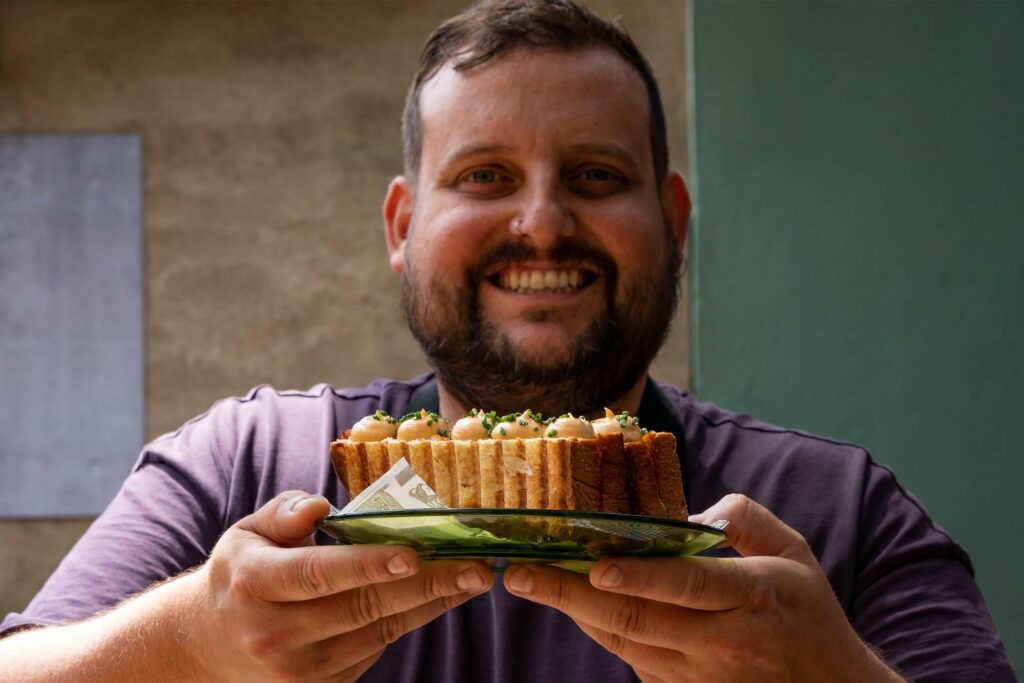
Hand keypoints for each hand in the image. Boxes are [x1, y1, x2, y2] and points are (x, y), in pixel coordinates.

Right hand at [191, 491, 492, 681]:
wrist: (212, 647)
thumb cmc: (242, 575)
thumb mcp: (246, 535)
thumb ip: (283, 514)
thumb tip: (320, 507)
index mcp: (254, 585)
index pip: (316, 573)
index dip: (365, 565)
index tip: (411, 555)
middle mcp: (274, 633)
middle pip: (360, 607)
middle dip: (425, 586)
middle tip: (474, 567)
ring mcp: (298, 670)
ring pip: (377, 631)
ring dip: (430, 604)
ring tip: (470, 577)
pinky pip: (374, 648)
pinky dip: (409, 620)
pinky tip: (439, 596)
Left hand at [503, 494, 903, 682]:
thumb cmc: (806, 612)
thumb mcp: (793, 552)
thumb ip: (745, 519)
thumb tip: (692, 511)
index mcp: (751, 597)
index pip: (688, 586)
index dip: (639, 576)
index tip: (594, 564)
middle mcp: (721, 641)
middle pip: (637, 619)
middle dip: (571, 593)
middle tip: (522, 572)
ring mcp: (700, 675)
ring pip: (624, 643)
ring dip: (574, 611)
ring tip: (530, 581)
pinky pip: (631, 660)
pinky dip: (599, 630)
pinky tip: (571, 605)